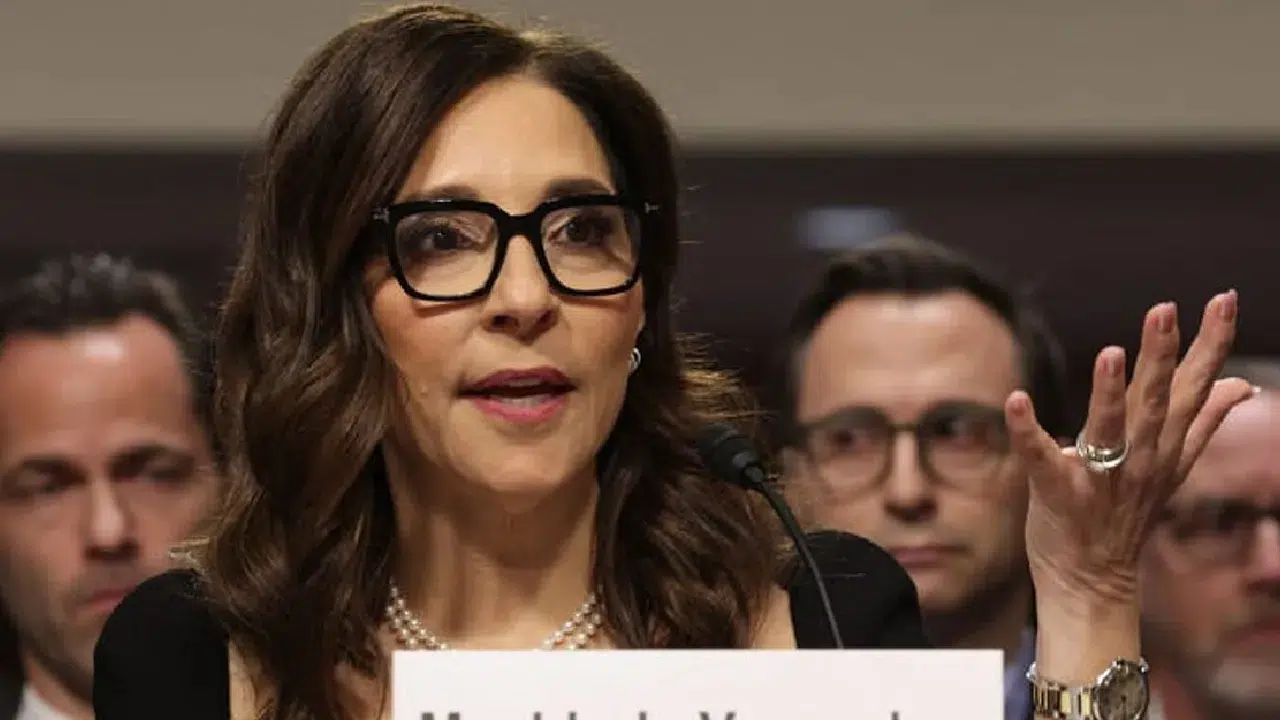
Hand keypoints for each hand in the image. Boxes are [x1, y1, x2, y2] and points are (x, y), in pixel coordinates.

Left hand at [1006, 291, 1253, 604]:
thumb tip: (1241, 385)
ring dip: (1110, 393)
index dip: (1210, 344)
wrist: (1092, 581)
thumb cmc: (1125, 513)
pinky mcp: (1058, 495)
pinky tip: (1015, 402)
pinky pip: (1042, 460)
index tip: (1224, 299)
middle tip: (1165, 310)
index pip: (1195, 389)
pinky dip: (1028, 433)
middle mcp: (1140, 460)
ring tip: (1111, 354)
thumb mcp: (1173, 466)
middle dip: (1162, 357)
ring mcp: (1100, 480)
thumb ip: (1202, 422)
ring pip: (1109, 431)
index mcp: (1164, 445)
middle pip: (1156, 402)